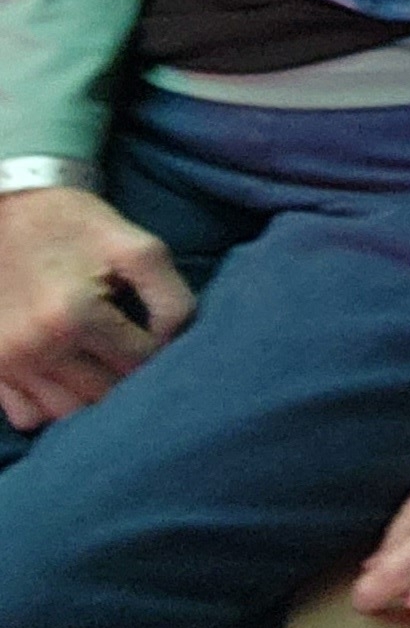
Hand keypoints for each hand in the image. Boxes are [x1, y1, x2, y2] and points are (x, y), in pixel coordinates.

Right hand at [0, 187, 192, 429]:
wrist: (5, 211)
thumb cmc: (74, 225)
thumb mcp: (135, 245)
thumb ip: (170, 296)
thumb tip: (174, 343)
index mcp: (74, 314)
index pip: (140, 364)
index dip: (160, 352)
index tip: (159, 335)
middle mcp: (36, 347)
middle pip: (106, 396)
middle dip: (130, 381)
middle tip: (135, 354)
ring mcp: (7, 363)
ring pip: (68, 414)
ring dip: (94, 399)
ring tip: (104, 368)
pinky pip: (29, 416)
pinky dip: (51, 405)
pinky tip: (67, 377)